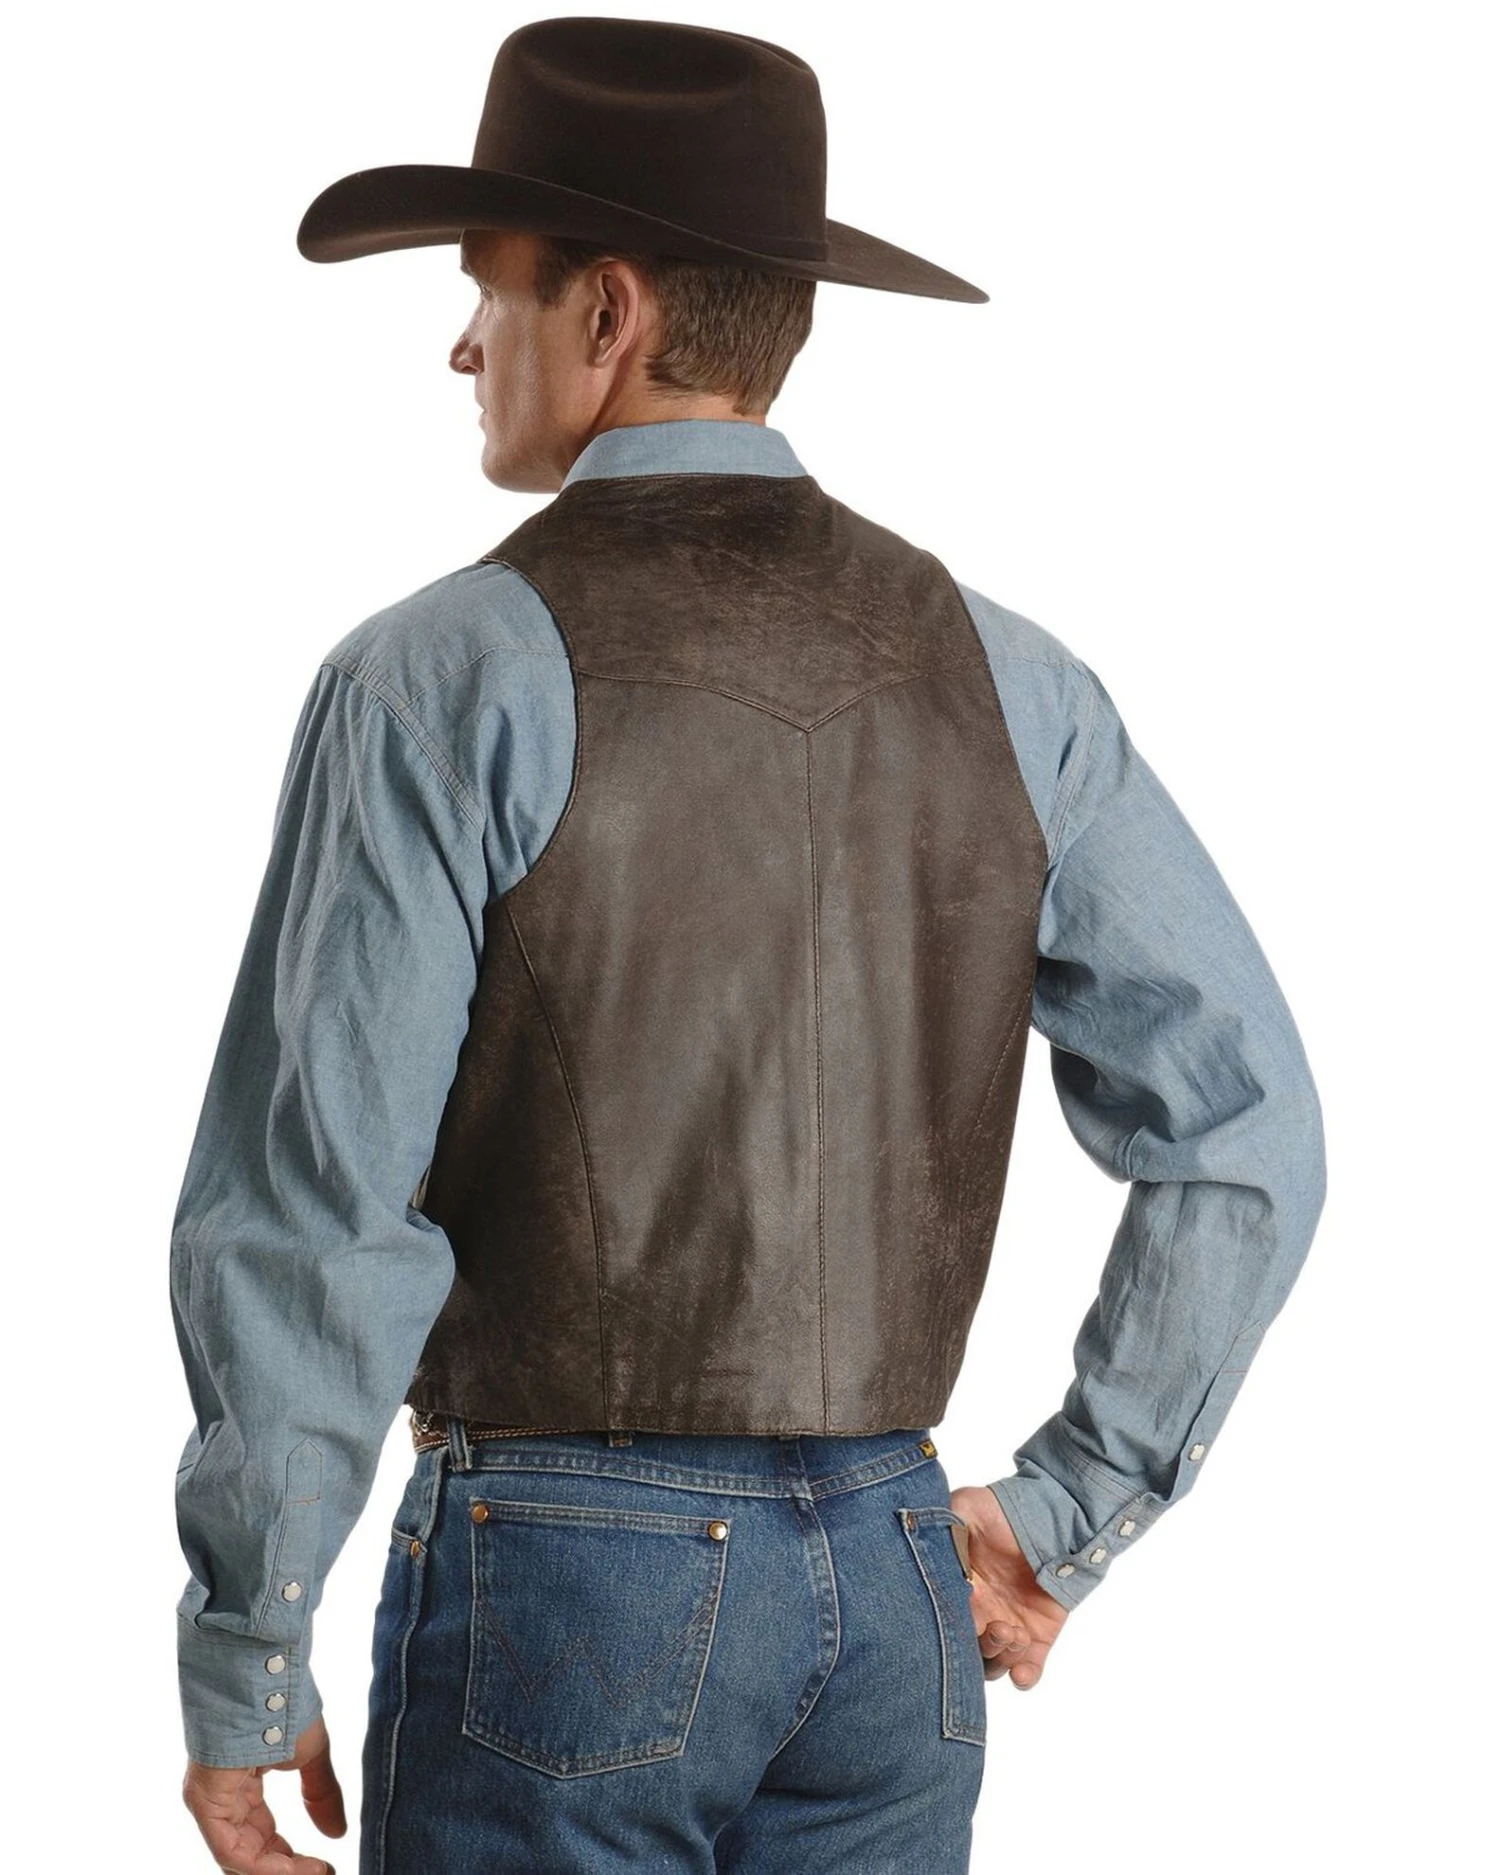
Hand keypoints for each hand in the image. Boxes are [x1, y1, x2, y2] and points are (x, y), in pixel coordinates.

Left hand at [182, 1712, 346, 1873]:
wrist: (268, 1673)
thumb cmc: (285, 1703)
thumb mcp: (311, 1755)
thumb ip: (321, 1794)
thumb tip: (337, 1833)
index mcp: (240, 1788)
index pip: (260, 1839)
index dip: (291, 1859)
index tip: (324, 1867)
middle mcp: (221, 1801)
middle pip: (249, 1854)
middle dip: (286, 1870)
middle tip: (321, 1873)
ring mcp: (210, 1803)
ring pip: (238, 1858)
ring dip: (278, 1872)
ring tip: (313, 1873)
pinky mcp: (206, 1802)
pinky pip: (229, 1849)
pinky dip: (261, 1865)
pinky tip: (292, 1868)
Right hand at [949, 1484, 1069, 1688]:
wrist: (1050, 1515)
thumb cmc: (1002, 1510)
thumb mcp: (966, 1507)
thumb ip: (941, 1527)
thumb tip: (923, 1543)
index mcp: (958, 1590)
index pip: (945, 1622)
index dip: (950, 1628)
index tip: (965, 1617)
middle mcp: (979, 1614)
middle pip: (968, 1650)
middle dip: (981, 1646)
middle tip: (997, 1626)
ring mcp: (1008, 1627)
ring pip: (994, 1664)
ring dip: (1001, 1658)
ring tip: (1013, 1633)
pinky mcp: (1038, 1636)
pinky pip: (1027, 1671)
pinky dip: (1024, 1677)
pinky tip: (1023, 1671)